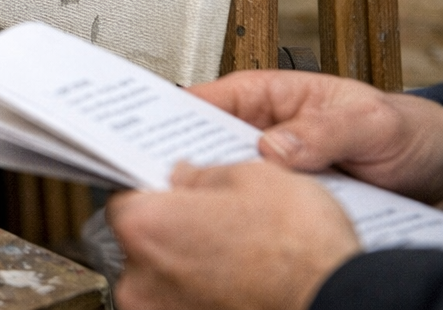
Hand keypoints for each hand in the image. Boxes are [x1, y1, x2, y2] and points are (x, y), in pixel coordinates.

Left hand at [108, 161, 358, 309]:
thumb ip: (203, 175)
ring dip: (189, 273)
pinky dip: (207, 302)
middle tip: (217, 229)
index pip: (126, 199)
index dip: (155, 193)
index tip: (174, 193)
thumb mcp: (256, 177)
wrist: (345, 308)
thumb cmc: (302, 251)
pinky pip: (186, 309)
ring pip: (163, 285)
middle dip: (173, 235)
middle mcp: (138, 281)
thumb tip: (182, 177)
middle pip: (142, 246)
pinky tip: (242, 292)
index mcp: (144, 227)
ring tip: (237, 265)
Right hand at [191, 70, 442, 202]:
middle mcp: (263, 130)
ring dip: (220, 191)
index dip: (169, 114)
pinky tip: (244, 227)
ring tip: (208, 204)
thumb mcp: (370, 122)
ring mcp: (272, 167)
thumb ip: (324, 130)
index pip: (205, 99)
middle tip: (172, 178)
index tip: (146, 132)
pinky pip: (256, 207)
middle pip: (206, 143)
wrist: (436, 167)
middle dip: (187, 159)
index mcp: (269, 95)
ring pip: (228, 179)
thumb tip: (274, 146)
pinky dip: (248, 217)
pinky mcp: (284, 201)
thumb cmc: (403, 131)